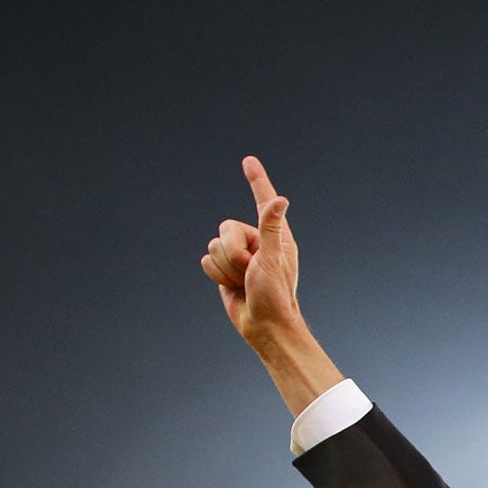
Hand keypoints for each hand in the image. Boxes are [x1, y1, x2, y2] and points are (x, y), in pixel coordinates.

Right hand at [201, 156, 345, 415]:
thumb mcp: (272, 259)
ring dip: (225, 269)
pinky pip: (207, 260)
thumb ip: (270, 227)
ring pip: (213, 246)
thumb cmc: (275, 295)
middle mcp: (256, 242)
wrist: (263, 326)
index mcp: (274, 236)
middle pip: (225, 228)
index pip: (262, 201)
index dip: (256, 181)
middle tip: (249, 272)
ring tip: (244, 283)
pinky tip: (232, 288)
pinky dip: (216, 276)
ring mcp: (240, 255)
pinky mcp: (225, 269)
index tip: (248, 161)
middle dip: (232, 253)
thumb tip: (280, 199)